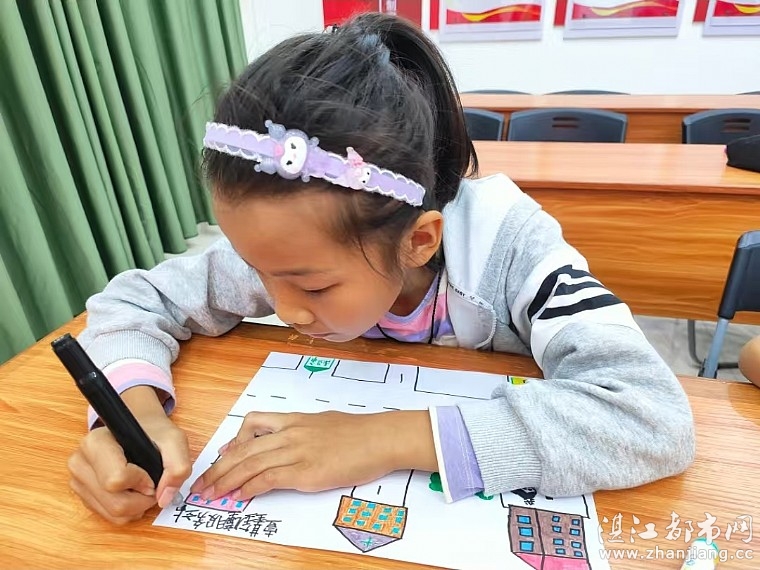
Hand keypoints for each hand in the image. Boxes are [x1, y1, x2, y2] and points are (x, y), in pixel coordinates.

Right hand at [68, 413, 190, 524]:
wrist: (138, 429)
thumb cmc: (153, 433)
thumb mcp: (174, 440)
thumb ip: (178, 466)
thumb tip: (164, 497)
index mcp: (96, 442)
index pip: (116, 479)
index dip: (141, 482)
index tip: (151, 473)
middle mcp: (80, 462)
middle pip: (115, 504)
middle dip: (142, 500)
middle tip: (152, 485)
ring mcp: (79, 481)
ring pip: (113, 514)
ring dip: (136, 507)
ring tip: (143, 486)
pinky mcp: (83, 495)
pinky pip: (108, 517)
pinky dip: (127, 510)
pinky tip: (133, 492)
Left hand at [190, 410, 437, 500]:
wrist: (381, 438)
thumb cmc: (361, 433)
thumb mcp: (325, 424)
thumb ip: (304, 432)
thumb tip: (291, 443)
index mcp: (295, 420)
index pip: (253, 425)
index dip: (232, 442)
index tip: (221, 455)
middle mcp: (290, 433)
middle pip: (244, 448)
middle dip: (219, 467)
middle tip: (203, 482)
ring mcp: (297, 451)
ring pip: (250, 464)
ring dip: (227, 480)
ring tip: (212, 494)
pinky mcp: (305, 471)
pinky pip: (268, 479)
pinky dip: (250, 488)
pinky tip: (240, 496)